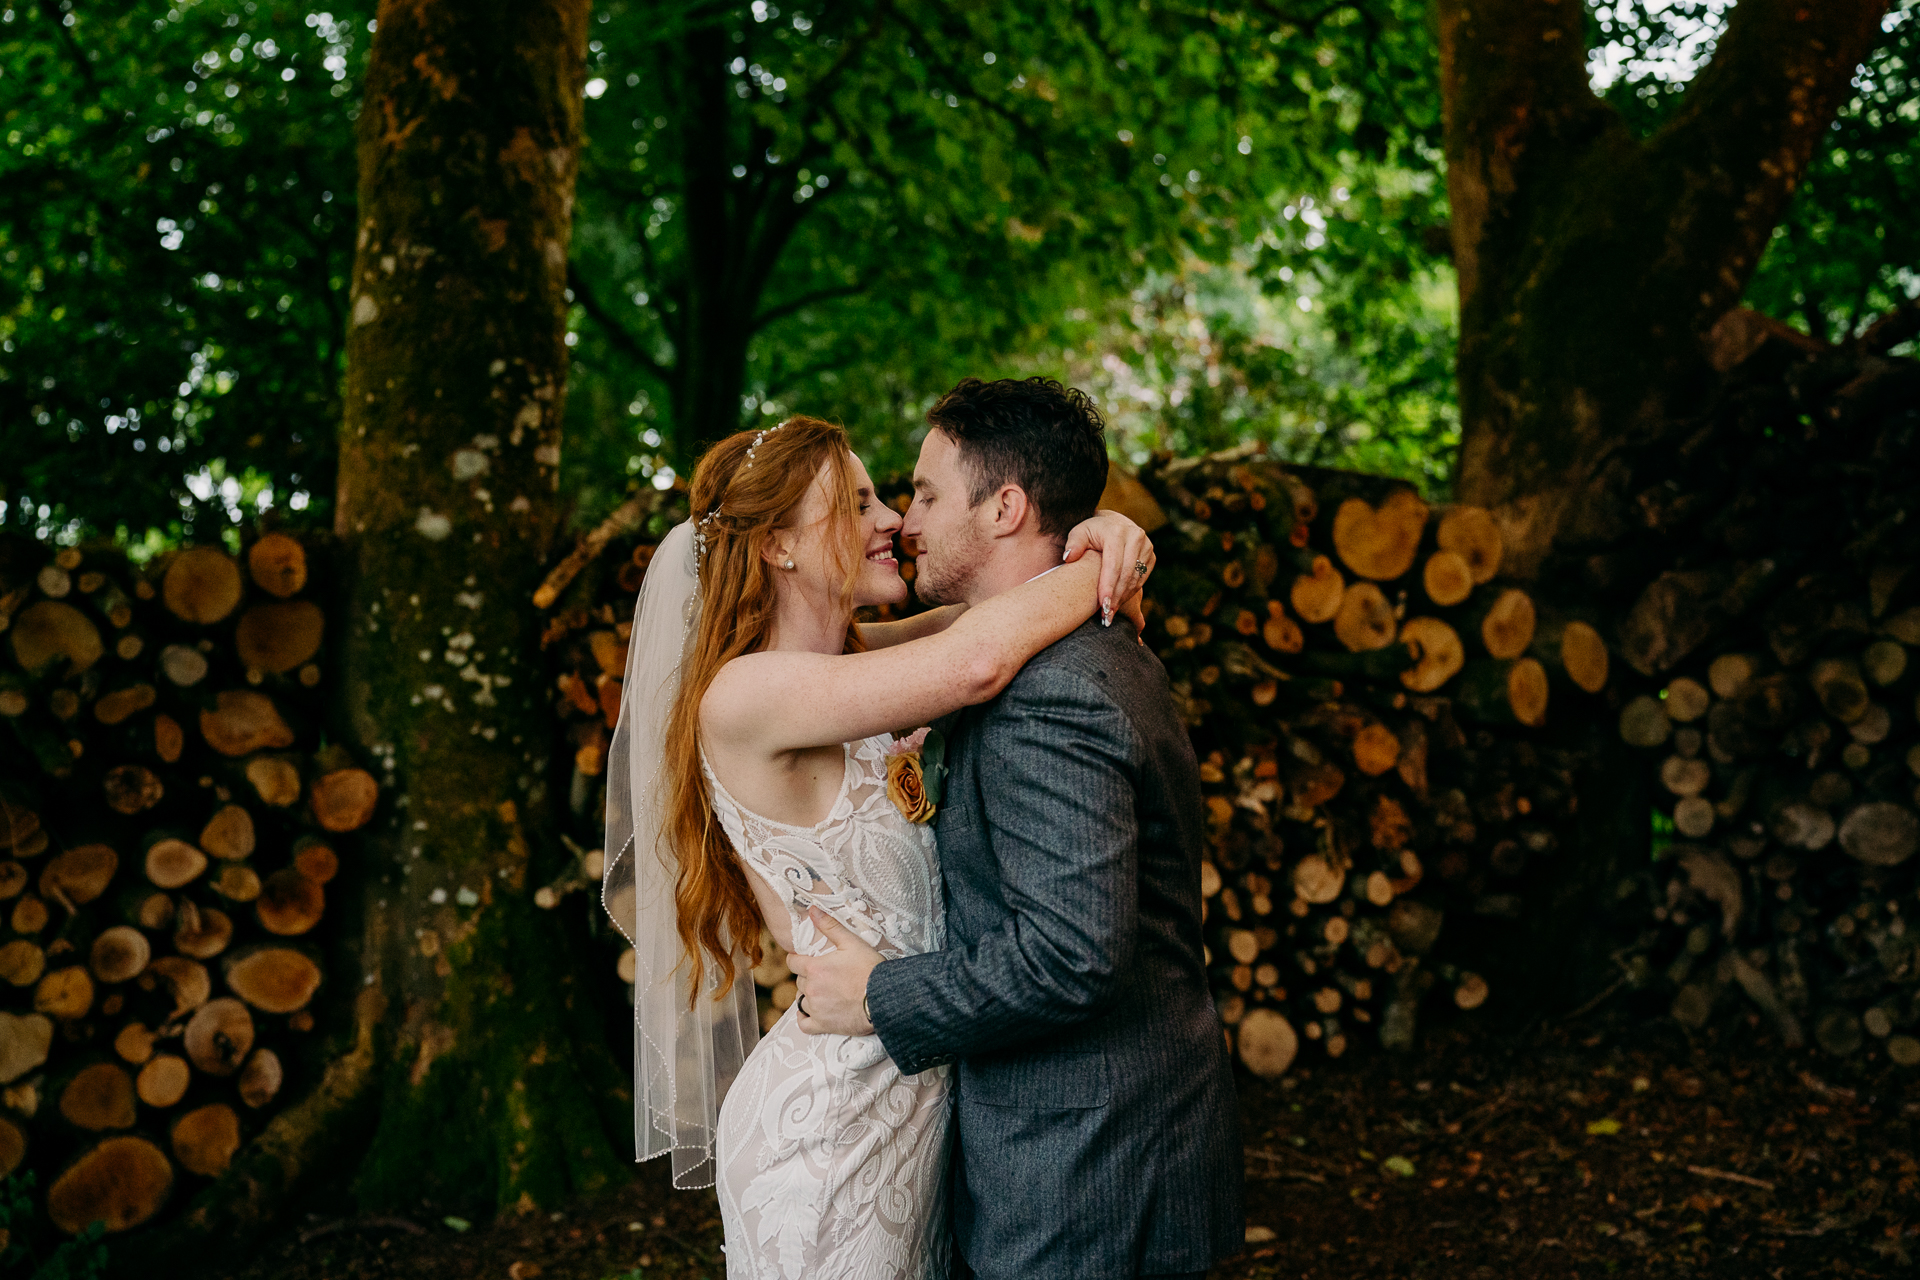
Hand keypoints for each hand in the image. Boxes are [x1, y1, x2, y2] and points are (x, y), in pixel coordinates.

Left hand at [787, 906, 881, 1035]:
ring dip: (809, 996)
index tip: (806, 960)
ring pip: (801, 1000)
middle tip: (825, 976)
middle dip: (808, 978)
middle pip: (799, 981)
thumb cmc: (870, 969)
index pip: (792, 962)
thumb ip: (830, 926)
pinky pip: (804, 1024)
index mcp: (814, 968)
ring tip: (824, 993)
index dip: (798, 959)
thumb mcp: (852, 943)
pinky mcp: (823, 1025)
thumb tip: (812, 910)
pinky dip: (804, 1018)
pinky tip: (810, 1013)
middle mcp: (811, 989)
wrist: (885, 999)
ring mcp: (816, 1009)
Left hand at [1062, 509, 1154, 627]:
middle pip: (1126, 575)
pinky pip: (1142, 579)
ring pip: (1135, 579)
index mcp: (1117, 532)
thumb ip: (1073, 544)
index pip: (1113, 565)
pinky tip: (1118, 603)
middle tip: (1106, 617)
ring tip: (1110, 614)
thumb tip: (1069, 557)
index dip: (1108, 587)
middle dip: (1116, 598)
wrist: (1112, 523)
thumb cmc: (1091, 532)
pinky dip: (1130, 593)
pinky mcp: (1151, 555)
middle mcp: (1135, 536)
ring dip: (1123, 598)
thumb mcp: (1079, 532)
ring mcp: (1146, 546)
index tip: (1102, 606)